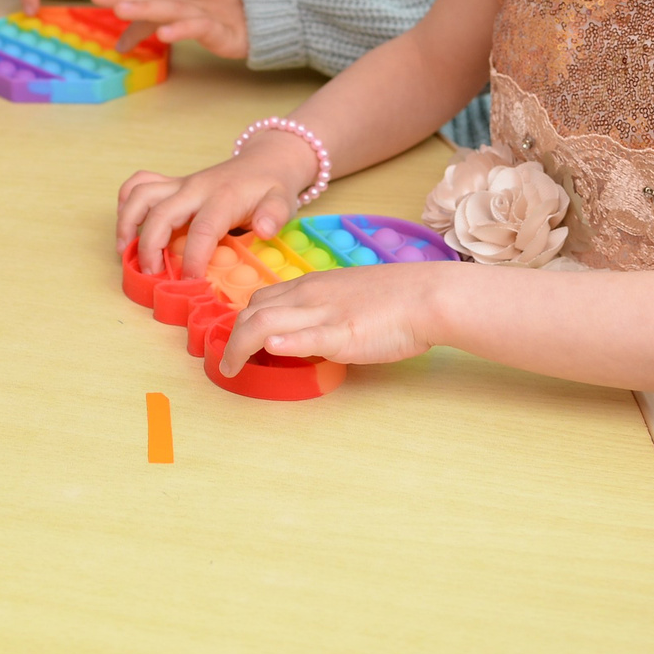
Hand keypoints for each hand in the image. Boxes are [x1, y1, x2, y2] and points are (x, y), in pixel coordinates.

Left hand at [91, 0, 247, 59]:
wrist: (262, 18)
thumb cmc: (216, 19)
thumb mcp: (176, 24)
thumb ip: (147, 31)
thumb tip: (119, 45)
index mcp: (173, 4)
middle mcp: (184, 6)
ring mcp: (202, 16)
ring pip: (171, 10)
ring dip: (146, 9)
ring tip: (122, 10)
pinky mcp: (220, 31)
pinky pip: (199, 29)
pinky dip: (181, 30)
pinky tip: (164, 34)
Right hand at [115, 128, 321, 278]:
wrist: (264, 161)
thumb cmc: (271, 187)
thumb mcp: (282, 201)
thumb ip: (274, 216)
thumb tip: (263, 229)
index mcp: (221, 198)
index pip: (202, 230)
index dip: (192, 259)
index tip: (189, 282)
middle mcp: (194, 188)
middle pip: (161, 214)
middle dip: (150, 247)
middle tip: (152, 274)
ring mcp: (179, 184)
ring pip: (140, 195)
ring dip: (127, 223)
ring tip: (125, 251)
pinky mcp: (171, 184)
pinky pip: (138, 184)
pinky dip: (126, 203)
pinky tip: (127, 227)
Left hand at [217, 259, 446, 377]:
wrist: (426, 295)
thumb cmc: (396, 297)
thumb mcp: (350, 294)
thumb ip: (325, 307)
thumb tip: (310, 326)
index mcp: (313, 285)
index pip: (263, 298)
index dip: (244, 320)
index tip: (237, 341)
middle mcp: (310, 295)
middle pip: (254, 310)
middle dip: (232, 335)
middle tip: (227, 361)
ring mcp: (324, 314)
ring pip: (265, 320)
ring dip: (239, 346)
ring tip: (230, 368)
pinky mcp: (343, 333)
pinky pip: (307, 335)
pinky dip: (284, 341)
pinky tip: (271, 348)